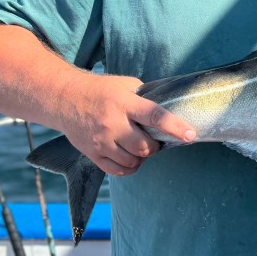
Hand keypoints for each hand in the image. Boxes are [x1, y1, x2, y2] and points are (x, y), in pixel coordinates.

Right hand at [59, 72, 196, 175]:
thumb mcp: (126, 85)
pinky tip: (131, 158)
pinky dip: (130, 167)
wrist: (65, 99)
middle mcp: (112, 123)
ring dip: (142, 156)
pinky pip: (118, 170)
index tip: (191, 135)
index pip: (155, 116)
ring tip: (139, 146)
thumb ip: (146, 98)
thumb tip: (170, 111)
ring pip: (133, 160)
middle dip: (156, 146)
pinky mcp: (93, 153)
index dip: (175, 127)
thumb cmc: (101, 90)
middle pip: (145, 146)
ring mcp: (101, 141)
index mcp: (125, 103)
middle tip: (155, 139)